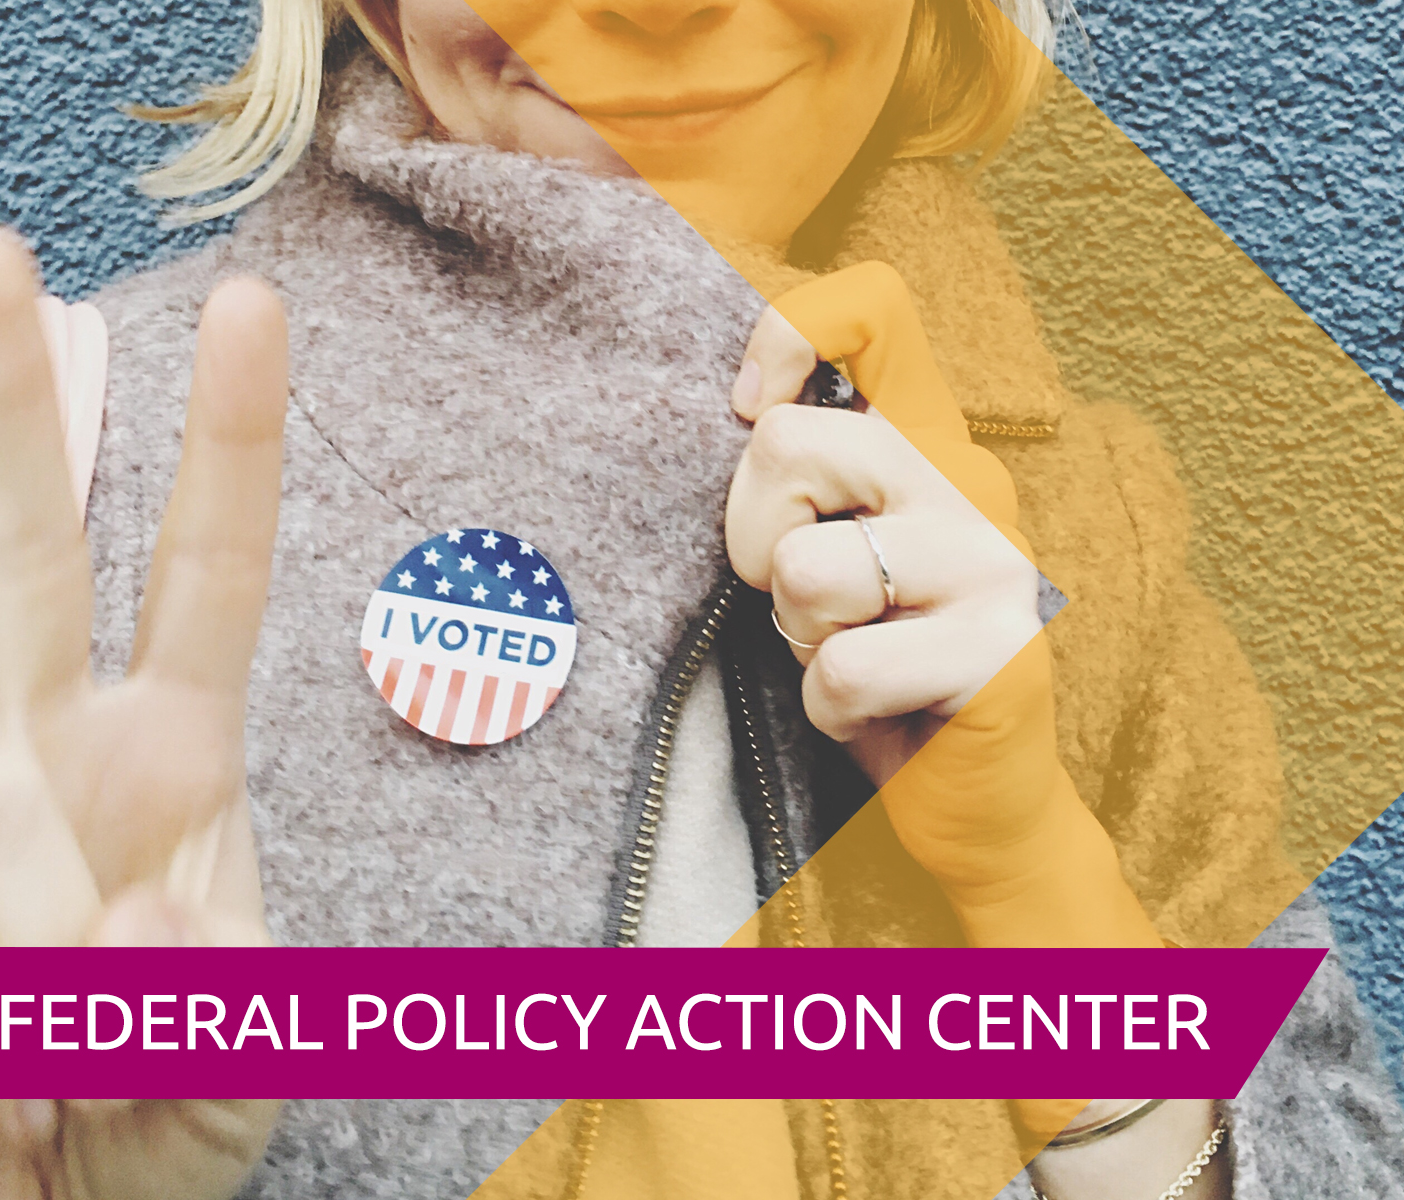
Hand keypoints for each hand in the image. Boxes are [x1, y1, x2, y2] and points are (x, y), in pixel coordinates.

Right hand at [0, 227, 288, 1199]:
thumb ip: (233, 992)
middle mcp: (38, 771)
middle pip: (20, 560)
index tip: (251, 303)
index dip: (229, 447)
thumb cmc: (143, 1132)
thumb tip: (144, 928)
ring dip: (73, 970)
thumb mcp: (244, 1064)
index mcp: (163, 763)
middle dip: (7, 411)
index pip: (202, 578)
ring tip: (85, 1068)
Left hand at [725, 262, 1157, 948]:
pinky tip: (878, 714)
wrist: (979, 801)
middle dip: (753, 541)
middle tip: (799, 599)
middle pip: (785, 443)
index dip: (784, 334)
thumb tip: (742, 414)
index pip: (872, 307)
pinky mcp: (1003, 656)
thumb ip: (805, 479)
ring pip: (803, 573)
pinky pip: (842, 671)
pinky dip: (829, 710)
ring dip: (797, 639)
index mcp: (927, 441)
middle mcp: (971, 481)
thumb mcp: (831, 552)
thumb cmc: (878, 666)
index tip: (750, 411)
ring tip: (850, 656)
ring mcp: (996, 564)